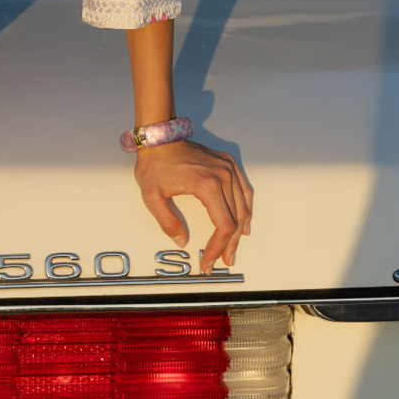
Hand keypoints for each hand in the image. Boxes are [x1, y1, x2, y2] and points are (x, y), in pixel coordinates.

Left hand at [134, 139, 251, 271]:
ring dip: (241, 229)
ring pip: (244, 206)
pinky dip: (246, 207)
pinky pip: (244, 189)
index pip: (223, 226)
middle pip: (236, 219)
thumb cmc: (154, 164)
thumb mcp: (152, 196)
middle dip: (229, 244)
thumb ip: (167, 222)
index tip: (209, 260)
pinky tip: (244, 222)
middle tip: (223, 261)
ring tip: (233, 248)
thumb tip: (182, 240)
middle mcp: (223, 176)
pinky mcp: (227, 163)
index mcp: (208, 185)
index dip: (218, 247)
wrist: (158, 137)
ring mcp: (227, 168)